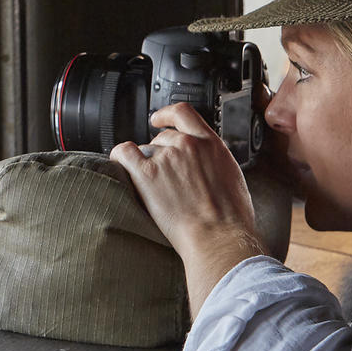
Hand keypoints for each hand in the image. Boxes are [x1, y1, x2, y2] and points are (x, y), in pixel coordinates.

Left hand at [110, 103, 269, 316]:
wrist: (219, 237)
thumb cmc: (231, 218)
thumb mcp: (232, 177)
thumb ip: (214, 162)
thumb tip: (205, 165)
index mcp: (211, 144)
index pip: (183, 114)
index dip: (166, 114)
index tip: (158, 120)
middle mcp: (187, 146)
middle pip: (162, 138)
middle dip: (160, 153)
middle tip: (162, 176)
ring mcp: (166, 158)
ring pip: (145, 150)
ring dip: (145, 164)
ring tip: (153, 187)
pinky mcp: (147, 175)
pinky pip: (123, 154)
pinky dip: (119, 157)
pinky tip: (121, 166)